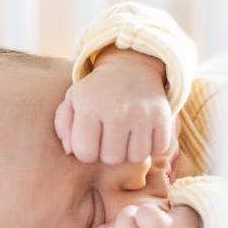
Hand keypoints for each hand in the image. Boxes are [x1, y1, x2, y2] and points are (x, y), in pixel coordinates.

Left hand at [55, 47, 172, 164]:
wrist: (132, 68)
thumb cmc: (98, 91)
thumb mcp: (74, 99)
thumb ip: (64, 125)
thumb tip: (70, 151)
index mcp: (89, 107)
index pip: (85, 154)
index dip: (87, 151)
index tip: (92, 139)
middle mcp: (116, 110)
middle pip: (111, 158)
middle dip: (109, 152)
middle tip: (110, 136)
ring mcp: (142, 113)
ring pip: (136, 157)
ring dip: (131, 151)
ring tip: (127, 136)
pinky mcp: (162, 115)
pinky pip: (158, 149)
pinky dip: (152, 145)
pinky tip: (144, 133)